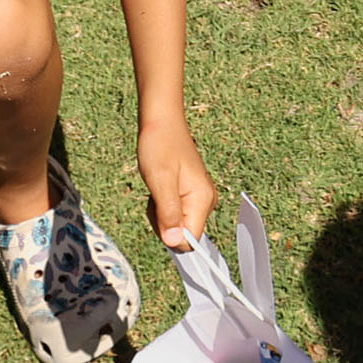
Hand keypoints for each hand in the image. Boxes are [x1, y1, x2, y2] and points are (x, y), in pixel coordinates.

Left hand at [137, 116, 215, 250]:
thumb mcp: (160, 182)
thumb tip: (173, 242)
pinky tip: (160, 185)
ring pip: (176, 224)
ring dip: (160, 212)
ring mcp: (199, 197)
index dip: (169, 234)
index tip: (158, 213)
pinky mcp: (191, 193)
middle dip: (162, 222)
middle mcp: (206, 201)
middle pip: (182, 234)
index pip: (189, 242)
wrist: (162, 120)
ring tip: (157, 187)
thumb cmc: (159, 145)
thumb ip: (168, 214)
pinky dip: (162, 204)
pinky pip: (175, 212)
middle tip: (156, 195)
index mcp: (203, 200)